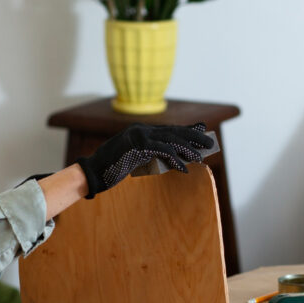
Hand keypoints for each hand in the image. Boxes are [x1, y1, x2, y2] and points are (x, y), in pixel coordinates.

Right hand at [76, 122, 209, 197]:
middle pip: (173, 131)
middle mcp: (141, 129)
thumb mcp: (136, 159)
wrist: (93, 173)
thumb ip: (152, 155)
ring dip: (187, 149)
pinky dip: (175, 160)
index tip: (202, 132)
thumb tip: (172, 159)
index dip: (187, 131)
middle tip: (210, 142)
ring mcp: (138, 136)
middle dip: (193, 137)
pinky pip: (162, 152)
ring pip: (170, 140)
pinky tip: (184, 168)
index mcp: (141, 130)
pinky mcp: (137, 147)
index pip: (169, 130)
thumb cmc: (113, 168)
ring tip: (200, 157)